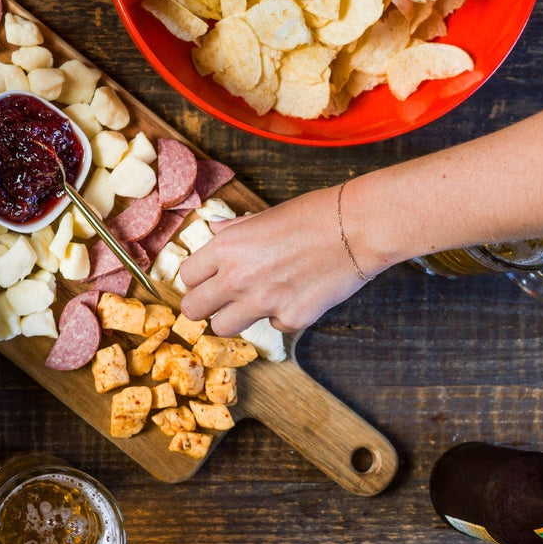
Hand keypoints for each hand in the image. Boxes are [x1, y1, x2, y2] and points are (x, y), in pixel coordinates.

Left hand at [178, 186, 374, 334]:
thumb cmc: (312, 215)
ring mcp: (262, 303)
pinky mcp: (290, 319)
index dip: (196, 280)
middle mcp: (236, 279)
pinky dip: (281, 316)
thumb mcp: (263, 216)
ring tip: (254, 303)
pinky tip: (297, 296)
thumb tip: (214, 227)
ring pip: (222, 328)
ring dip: (234, 319)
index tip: (206, 281)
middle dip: (203, 307)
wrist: (356, 229)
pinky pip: (273, 326)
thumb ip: (234, 230)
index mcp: (225, 248)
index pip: (186, 277)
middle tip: (218, 302)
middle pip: (193, 310)